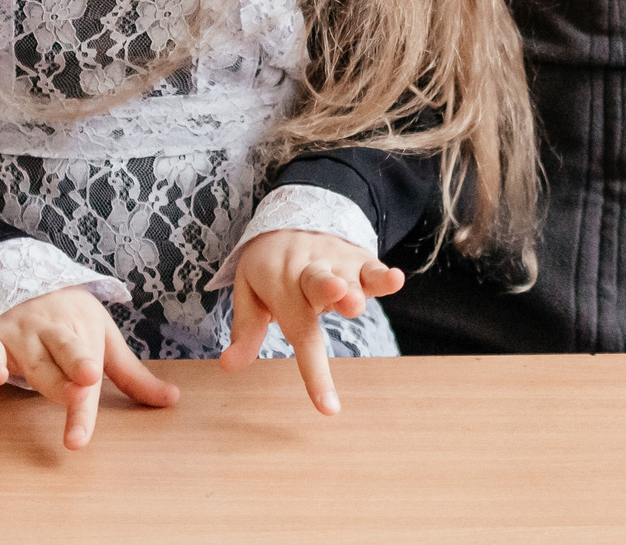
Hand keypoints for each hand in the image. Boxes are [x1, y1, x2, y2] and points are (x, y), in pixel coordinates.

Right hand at [0, 285, 178, 450]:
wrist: (20, 273)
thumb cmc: (69, 317)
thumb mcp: (103, 337)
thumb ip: (131, 374)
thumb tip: (172, 400)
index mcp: (85, 331)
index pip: (90, 372)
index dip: (85, 406)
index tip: (82, 437)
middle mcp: (53, 332)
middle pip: (66, 357)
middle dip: (73, 376)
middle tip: (84, 390)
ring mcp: (20, 332)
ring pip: (33, 357)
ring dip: (42, 371)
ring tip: (55, 390)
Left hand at [222, 230, 404, 415]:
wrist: (291, 218)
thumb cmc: (269, 268)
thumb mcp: (248, 292)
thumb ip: (246, 329)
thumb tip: (229, 367)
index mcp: (279, 282)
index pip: (299, 331)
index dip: (315, 373)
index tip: (328, 407)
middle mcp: (309, 269)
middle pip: (319, 283)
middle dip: (330, 292)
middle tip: (343, 302)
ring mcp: (337, 262)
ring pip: (350, 276)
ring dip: (358, 288)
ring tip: (357, 302)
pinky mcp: (358, 257)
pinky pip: (372, 267)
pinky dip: (384, 275)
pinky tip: (395, 279)